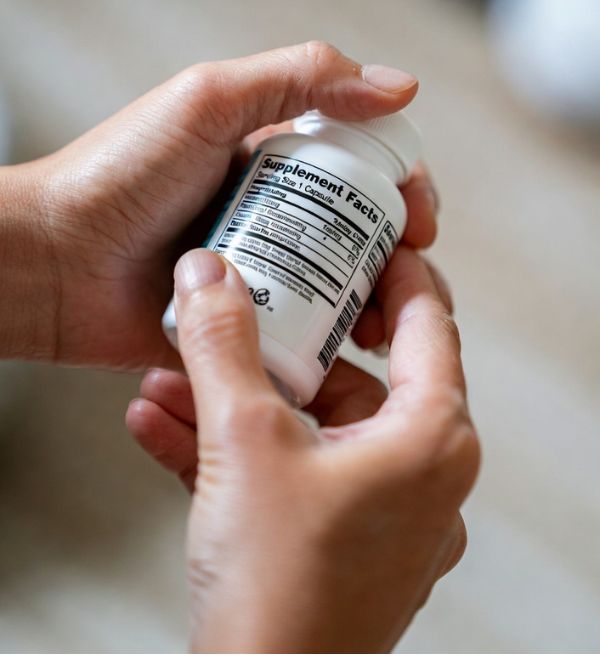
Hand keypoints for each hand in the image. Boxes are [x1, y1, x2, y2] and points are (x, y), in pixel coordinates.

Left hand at [0, 42, 436, 367]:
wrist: (50, 263)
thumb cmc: (118, 175)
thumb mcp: (209, 101)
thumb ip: (300, 78)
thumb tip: (399, 85)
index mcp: (271, 156)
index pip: (362, 165)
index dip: (403, 187)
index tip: (420, 217)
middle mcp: (272, 212)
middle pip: (364, 231)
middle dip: (402, 254)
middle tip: (412, 277)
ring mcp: (259, 272)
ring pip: (344, 287)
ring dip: (380, 303)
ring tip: (384, 324)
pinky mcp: (242, 326)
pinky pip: (304, 335)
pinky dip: (335, 343)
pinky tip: (350, 352)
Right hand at [127, 246, 479, 651]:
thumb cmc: (281, 592)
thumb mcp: (243, 441)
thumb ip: (222, 345)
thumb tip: (208, 274)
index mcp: (430, 438)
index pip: (428, 323)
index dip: (395, 271)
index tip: (368, 235)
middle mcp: (420, 475)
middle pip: (357, 375)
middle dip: (282, 343)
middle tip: (254, 300)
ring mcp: (383, 516)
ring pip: (311, 428)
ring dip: (239, 399)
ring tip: (174, 375)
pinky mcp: (341, 546)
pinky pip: (292, 473)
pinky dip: (236, 449)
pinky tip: (163, 426)